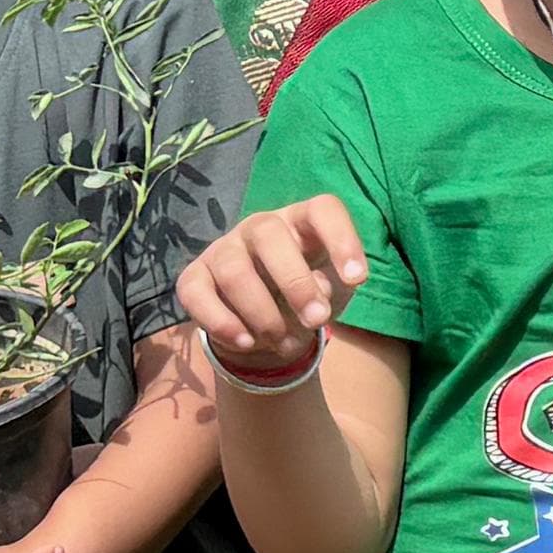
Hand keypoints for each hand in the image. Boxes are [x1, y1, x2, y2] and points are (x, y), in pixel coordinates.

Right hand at [178, 196, 371, 378]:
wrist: (267, 327)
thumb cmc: (307, 297)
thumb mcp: (330, 293)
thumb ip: (331, 289)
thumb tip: (318, 295)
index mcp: (301, 222)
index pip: (322, 209)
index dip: (341, 239)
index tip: (357, 279)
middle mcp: (260, 227)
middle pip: (270, 234)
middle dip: (296, 282)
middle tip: (317, 320)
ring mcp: (223, 248)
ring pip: (233, 269)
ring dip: (261, 312)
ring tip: (282, 341)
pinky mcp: (195, 276)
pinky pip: (196, 293)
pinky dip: (221, 322)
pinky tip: (247, 342)